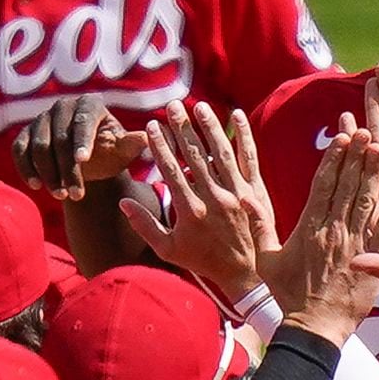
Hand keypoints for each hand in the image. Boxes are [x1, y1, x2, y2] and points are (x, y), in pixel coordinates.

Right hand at [12, 95, 142, 200]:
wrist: (88, 163)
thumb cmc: (110, 154)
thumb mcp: (123, 151)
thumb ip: (132, 144)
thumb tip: (147, 137)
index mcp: (90, 104)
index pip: (84, 119)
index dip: (82, 139)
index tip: (83, 160)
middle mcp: (63, 106)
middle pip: (60, 137)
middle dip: (68, 169)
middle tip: (76, 194)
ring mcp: (41, 119)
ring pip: (39, 146)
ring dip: (49, 174)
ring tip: (61, 195)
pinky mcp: (25, 134)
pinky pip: (19, 150)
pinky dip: (26, 168)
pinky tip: (36, 186)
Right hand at [121, 101, 276, 301]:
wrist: (246, 274)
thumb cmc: (204, 262)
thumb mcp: (169, 250)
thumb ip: (145, 226)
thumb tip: (123, 204)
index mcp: (190, 210)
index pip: (171, 170)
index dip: (160, 146)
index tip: (152, 126)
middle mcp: (214, 198)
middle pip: (195, 155)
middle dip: (182, 128)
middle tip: (173, 105)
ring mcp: (236, 193)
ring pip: (221, 152)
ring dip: (210, 127)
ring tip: (199, 106)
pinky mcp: (255, 192)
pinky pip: (249, 158)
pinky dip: (244, 136)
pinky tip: (238, 115)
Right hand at [264, 123, 378, 343]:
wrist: (315, 327)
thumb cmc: (288, 295)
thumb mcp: (266, 260)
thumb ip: (258, 228)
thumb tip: (244, 200)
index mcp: (309, 227)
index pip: (324, 184)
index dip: (335, 158)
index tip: (343, 136)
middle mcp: (334, 230)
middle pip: (349, 184)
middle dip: (358, 154)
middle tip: (367, 128)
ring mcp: (355, 243)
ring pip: (368, 199)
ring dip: (375, 170)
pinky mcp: (372, 257)